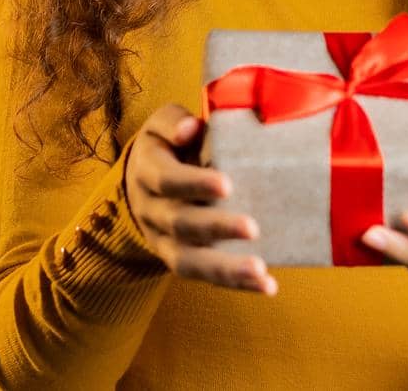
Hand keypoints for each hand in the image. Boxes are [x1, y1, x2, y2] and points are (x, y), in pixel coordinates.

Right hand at [123, 103, 278, 294]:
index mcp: (147, 171)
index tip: (227, 185)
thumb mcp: (163, 123)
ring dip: (225, 269)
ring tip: (260, 272)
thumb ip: (175, 122)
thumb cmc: (167, 144)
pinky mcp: (179, 259)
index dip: (194, 184)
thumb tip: (190, 128)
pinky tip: (267, 285)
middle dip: (216, 228)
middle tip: (252, 228)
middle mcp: (151, 210)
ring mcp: (163, 240)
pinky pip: (204, 276)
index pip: (167, 180)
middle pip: (180, 224)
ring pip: (189, 261)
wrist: (140, 180)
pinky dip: (235, 284)